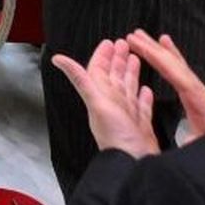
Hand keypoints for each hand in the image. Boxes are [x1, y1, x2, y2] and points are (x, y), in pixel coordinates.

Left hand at [50, 38, 159, 158]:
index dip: (103, 55)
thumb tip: (57, 58)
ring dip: (131, 73)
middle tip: (125, 43)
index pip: (99, 69)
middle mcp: (113, 104)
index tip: (109, 41)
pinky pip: (142, 107)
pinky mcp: (141, 126)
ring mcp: (127, 115)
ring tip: (135, 58)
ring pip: (128, 88)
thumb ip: (79, 79)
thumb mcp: (96, 102)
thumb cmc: (115, 136)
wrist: (133, 163)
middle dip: (118, 59)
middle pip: (114, 76)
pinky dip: (144, 97)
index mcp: (102, 95)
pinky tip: (147, 89)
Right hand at [124, 30, 204, 141]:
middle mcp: (203, 95)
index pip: (177, 75)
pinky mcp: (201, 102)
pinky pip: (184, 77)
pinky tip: (167, 55)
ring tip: (146, 38)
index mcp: (202, 103)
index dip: (157, 59)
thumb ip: (191, 146)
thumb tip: (179, 146)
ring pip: (180, 69)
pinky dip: (174, 64)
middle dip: (155, 49)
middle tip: (134, 35)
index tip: (138, 45)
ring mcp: (202, 96)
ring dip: (162, 53)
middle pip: (177, 66)